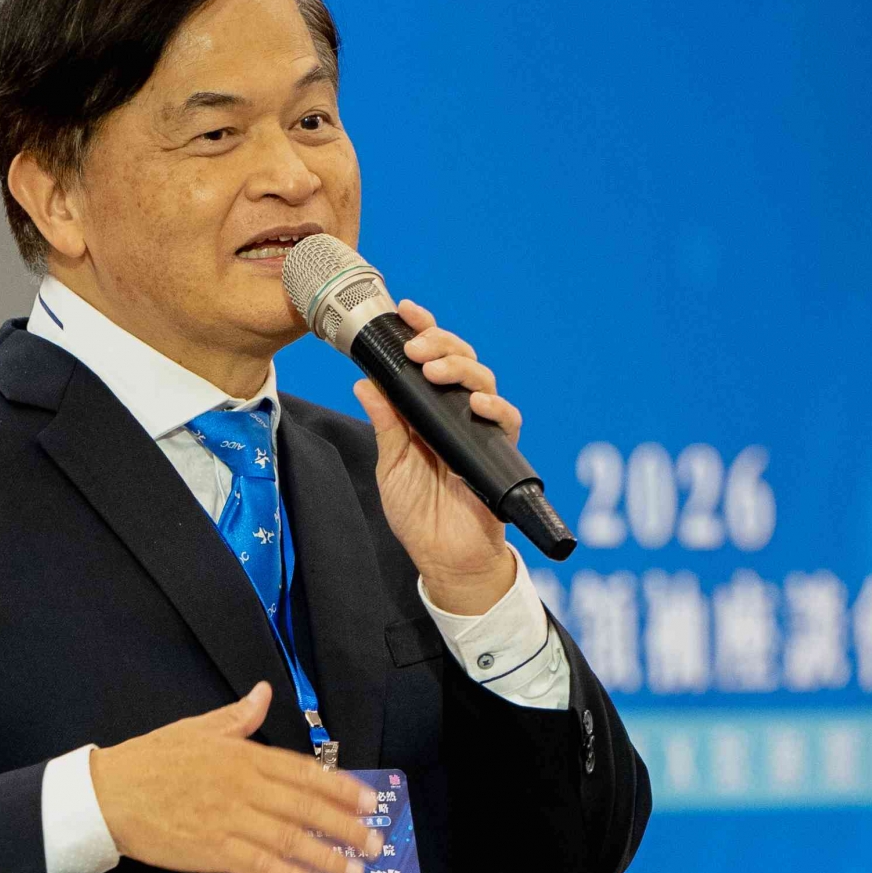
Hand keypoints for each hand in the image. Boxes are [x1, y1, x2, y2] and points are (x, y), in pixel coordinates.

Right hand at [90, 684, 381, 872]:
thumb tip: (264, 692)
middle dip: (345, 827)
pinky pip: (259, 866)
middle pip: (306, 807)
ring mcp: (229, 820)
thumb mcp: (197, 728)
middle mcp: (243, 786)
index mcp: (243, 755)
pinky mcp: (213, 852)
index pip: (304, 771)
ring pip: (289, 839)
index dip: (342, 788)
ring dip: (326, 858)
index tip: (370, 802)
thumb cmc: (152, 760)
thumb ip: (238, 717)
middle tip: (374, 845)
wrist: (108, 794)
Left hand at [355, 301, 518, 613]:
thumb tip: (365, 383)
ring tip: (436, 370)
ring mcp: (478, 431)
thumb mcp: (392, 467)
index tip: (405, 312)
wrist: (445, 560)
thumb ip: (386, 426)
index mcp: (426, 412)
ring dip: (460, 367)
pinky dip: (495, 407)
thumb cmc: (419, 516)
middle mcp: (454, 414)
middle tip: (416, 348)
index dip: (422, 331)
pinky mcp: (498, 453)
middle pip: (459, 360)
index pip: (428, 361)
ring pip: (482, 380)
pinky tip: (477, 403)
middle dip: (439, 343)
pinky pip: (507, 420)